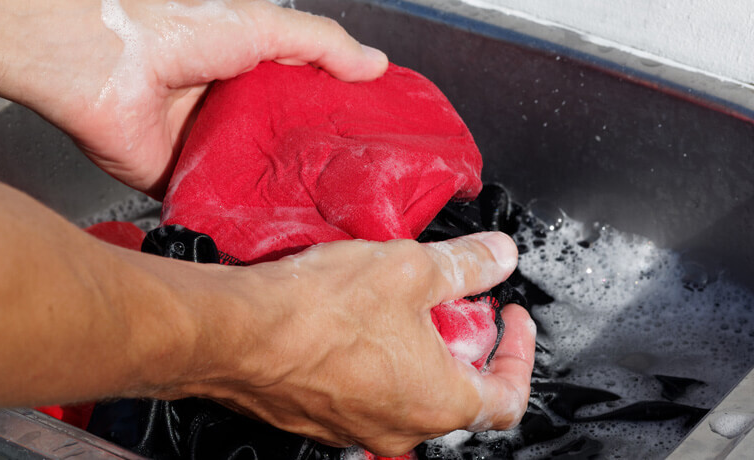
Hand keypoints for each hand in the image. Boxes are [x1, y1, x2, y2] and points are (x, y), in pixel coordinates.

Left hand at [0, 0, 387, 197]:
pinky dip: (246, 215)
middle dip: (317, 162)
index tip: (372, 136)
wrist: (107, 67)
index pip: (305, 100)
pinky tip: (279, 227)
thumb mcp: (264, 25)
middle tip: (358, 184)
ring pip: (261, 178)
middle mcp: (233, 114)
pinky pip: (224, 204)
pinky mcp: (187, 183)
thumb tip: (375, 65)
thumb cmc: (176, 31)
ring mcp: (210, 150)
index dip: (337, 115)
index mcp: (250, 74)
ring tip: (331, 211)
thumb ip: (321, 43)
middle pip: (287, 143)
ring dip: (287, 192)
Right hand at [169, 232, 535, 456]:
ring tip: (400, 304)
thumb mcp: (410, 269)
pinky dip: (376, 361)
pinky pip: (364, 393)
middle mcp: (401, 428)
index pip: (507, 397)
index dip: (519, 352)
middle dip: (462, 343)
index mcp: (438, 402)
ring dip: (417, 351)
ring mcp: (356, 429)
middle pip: (457, 393)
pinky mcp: (319, 418)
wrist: (234, 333)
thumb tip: (499, 257)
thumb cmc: (320, 311)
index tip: (509, 315)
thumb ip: (465, 265)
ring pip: (408, 392)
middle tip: (449, 301)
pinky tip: (355, 322)